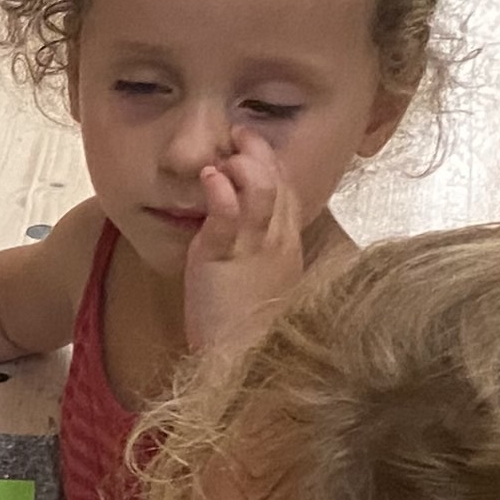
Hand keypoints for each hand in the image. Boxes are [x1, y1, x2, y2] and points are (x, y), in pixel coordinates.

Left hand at [181, 135, 316, 352]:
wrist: (241, 365)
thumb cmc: (246, 335)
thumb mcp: (259, 288)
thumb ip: (256, 258)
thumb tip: (242, 237)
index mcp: (287, 250)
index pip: (288, 194)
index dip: (274, 166)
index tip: (257, 149)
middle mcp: (278, 244)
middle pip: (279, 184)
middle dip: (261, 153)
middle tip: (240, 134)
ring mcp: (254, 250)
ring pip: (261, 191)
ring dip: (244, 163)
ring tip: (228, 149)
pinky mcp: (224, 259)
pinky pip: (229, 215)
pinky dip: (221, 190)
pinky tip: (211, 176)